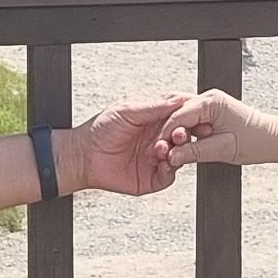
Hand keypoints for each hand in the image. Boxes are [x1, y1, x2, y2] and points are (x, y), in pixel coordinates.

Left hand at [63, 102, 182, 196]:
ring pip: (180, 156)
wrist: (83, 155)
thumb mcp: (128, 111)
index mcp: (155, 122)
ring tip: (164, 148)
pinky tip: (163, 163)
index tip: (194, 114)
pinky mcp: (152, 178)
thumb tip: (178, 99)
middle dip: (185, 135)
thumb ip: (154, 107)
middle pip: (184, 137)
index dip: (189, 116)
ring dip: (177, 152)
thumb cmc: (100, 130)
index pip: (180, 117)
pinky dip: (170, 170)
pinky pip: (169, 176)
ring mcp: (156, 159)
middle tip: (178, 134)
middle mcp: (159, 140)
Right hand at [152, 90, 277, 171]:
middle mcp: (209, 98)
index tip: (158, 149)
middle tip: (159, 150)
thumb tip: (172, 156)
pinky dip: (183, 131)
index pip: (178, 116)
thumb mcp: (222, 150)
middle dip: (167, 132)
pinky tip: (179, 144)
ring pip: (181, 115)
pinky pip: (190, 119)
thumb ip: (194, 152)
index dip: (166, 134)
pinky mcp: (211, 111)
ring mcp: (210, 103)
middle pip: (176, 112)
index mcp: (212, 102)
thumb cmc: (255, 141)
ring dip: (174, 131)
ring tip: (168, 149)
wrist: (272, 140)